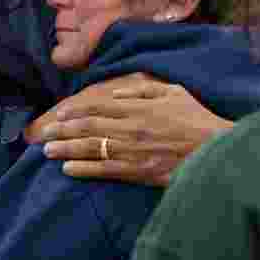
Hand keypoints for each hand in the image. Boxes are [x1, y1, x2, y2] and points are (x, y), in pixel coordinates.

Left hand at [24, 72, 232, 186]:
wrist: (215, 148)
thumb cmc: (196, 118)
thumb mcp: (173, 91)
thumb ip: (142, 89)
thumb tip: (116, 91)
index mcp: (137, 107)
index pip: (98, 106)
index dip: (76, 110)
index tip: (61, 114)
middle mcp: (129, 127)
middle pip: (88, 127)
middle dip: (63, 130)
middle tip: (44, 133)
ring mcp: (131, 150)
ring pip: (91, 148)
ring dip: (66, 149)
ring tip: (47, 151)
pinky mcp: (137, 170)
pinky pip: (104, 170)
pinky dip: (84, 169)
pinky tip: (68, 169)